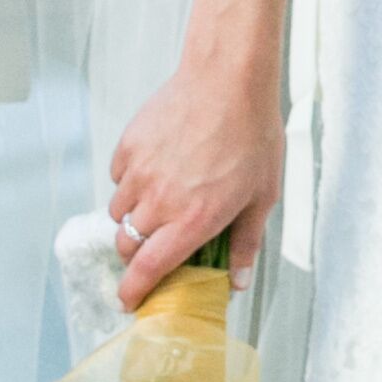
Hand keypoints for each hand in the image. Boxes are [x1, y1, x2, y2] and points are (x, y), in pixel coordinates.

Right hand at [107, 56, 284, 307]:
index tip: (128, 302)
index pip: (148, 270)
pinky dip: (131, 183)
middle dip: (136, 255)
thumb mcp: (262, 196)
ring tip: (161, 202)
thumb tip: (238, 282)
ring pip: (119, 212)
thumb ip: (246, 243)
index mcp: (192, 220)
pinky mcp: (129, 146)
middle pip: (127, 245)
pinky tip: (158, 169)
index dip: (133, 291)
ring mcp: (140, 172)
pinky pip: (119, 177)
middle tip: (155, 248)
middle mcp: (159, 201)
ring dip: (134, 218)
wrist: (227, 79)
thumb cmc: (252, 135)